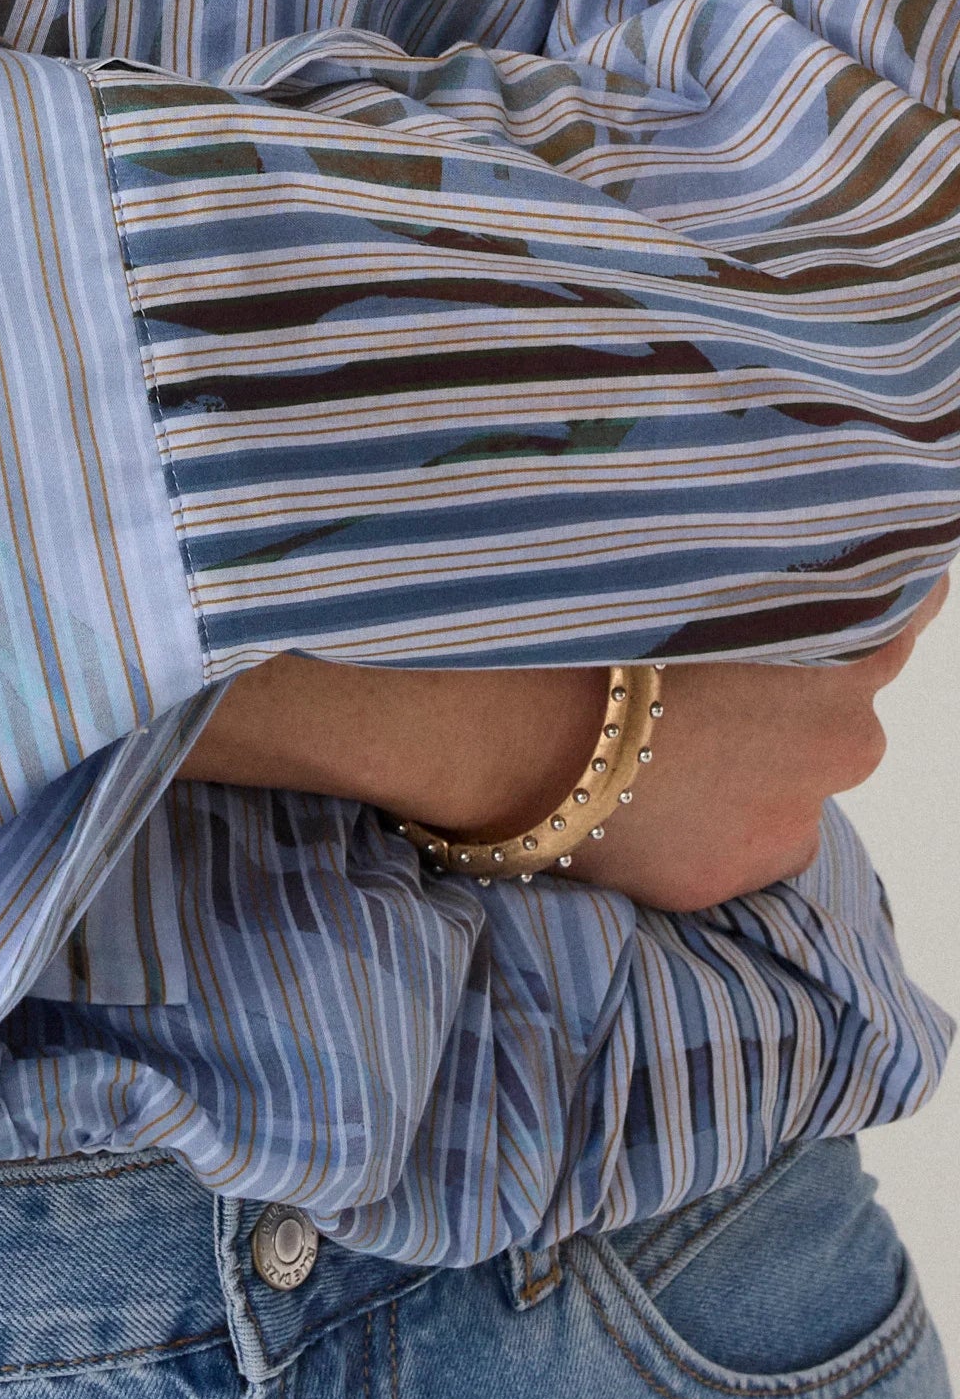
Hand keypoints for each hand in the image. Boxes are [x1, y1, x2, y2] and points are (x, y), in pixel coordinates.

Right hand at [180, 578, 948, 911]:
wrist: (498, 718)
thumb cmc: (581, 608)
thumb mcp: (685, 548)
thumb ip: (756, 553)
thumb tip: (782, 529)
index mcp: (847, 633)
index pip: (901, 599)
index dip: (848, 590)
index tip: (797, 592)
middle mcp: (851, 727)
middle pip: (842, 705)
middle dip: (785, 696)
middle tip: (688, 679)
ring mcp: (798, 805)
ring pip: (791, 781)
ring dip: (746, 762)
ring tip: (651, 740)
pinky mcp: (740, 869)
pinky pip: (746, 844)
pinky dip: (709, 825)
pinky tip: (639, 795)